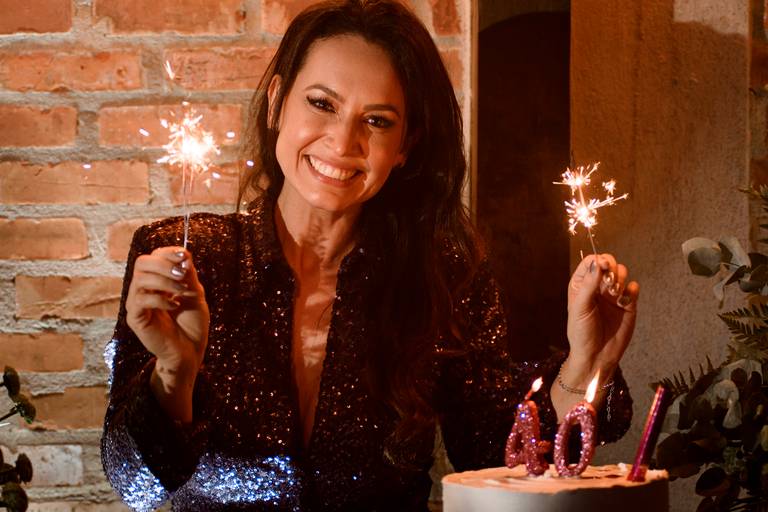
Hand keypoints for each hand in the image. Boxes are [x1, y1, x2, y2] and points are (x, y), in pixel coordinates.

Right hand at [125, 246, 209, 419]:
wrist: (190, 351)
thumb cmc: (192, 324)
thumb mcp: (195, 294)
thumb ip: (188, 275)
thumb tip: (183, 254)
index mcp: (158, 281)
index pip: (154, 257)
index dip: (167, 253)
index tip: (184, 257)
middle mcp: (144, 289)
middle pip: (142, 263)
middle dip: (164, 264)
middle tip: (182, 274)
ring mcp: (137, 303)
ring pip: (140, 279)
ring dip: (165, 282)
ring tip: (183, 292)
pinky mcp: (135, 318)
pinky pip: (140, 300)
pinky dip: (160, 299)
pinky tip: (174, 306)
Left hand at [564, 253, 638, 383]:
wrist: (597, 356)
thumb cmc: (581, 333)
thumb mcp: (580, 308)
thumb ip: (589, 284)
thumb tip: (598, 262)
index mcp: (582, 285)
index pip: (591, 262)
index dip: (599, 260)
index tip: (604, 266)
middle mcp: (598, 287)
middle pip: (609, 264)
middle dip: (612, 270)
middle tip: (610, 285)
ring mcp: (613, 295)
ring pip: (622, 273)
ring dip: (621, 280)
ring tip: (615, 295)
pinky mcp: (628, 304)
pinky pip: (634, 288)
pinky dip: (632, 290)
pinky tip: (625, 302)